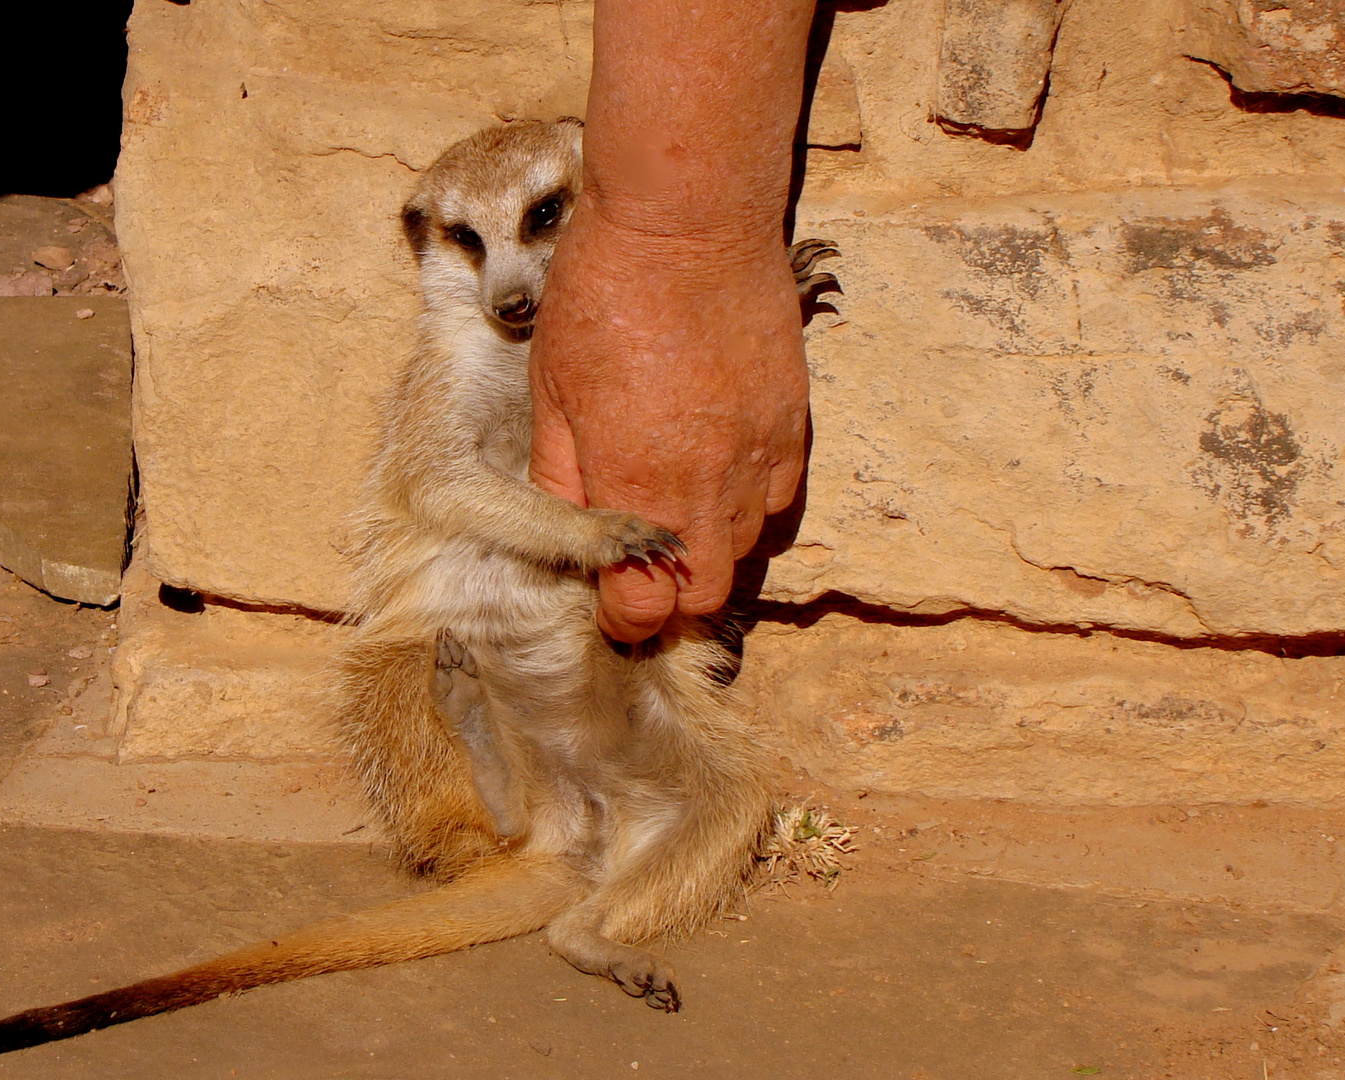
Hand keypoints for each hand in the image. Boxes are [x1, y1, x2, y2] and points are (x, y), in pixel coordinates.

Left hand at [529, 196, 808, 642]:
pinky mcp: (791, 423)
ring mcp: (759, 456)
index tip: (609, 607)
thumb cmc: (604, 296)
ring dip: (708, 554)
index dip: (623, 621)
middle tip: (642, 575)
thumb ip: (562, 480)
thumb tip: (569, 541)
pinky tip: (718, 477)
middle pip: (705, 596)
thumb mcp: (553, 392)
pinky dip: (749, 508)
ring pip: (745, 552)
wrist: (688, 221)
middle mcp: (706, 486)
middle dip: (670, 601)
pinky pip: (779, 500)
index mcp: (636, 485)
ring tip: (676, 519)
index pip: (644, 607)